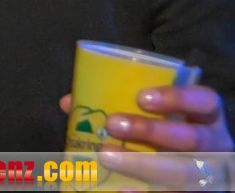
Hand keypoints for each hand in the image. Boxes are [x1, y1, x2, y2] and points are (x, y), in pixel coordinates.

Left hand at [60, 88, 233, 190]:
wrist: (185, 174)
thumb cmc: (162, 136)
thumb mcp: (153, 118)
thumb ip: (117, 106)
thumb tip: (69, 103)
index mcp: (205, 119)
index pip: (205, 101)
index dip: (178, 98)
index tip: (141, 98)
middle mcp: (213, 145)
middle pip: (191, 138)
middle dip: (151, 131)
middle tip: (112, 124)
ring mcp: (207, 173)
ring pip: (182, 171)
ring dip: (141, 162)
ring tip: (105, 155)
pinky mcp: (195, 192)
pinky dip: (144, 192)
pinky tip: (122, 189)